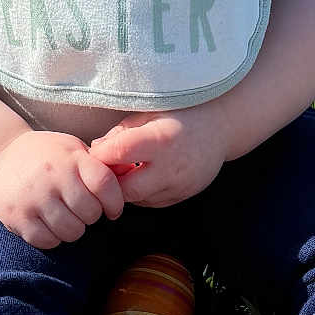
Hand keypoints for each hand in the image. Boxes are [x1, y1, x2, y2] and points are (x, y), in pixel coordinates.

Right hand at [0, 131, 124, 248]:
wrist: (1, 158)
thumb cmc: (48, 156)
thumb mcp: (73, 149)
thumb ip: (98, 165)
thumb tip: (130, 174)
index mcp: (71, 159)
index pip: (104, 184)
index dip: (115, 202)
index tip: (112, 209)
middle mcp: (52, 177)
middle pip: (90, 213)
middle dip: (91, 216)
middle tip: (81, 209)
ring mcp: (33, 198)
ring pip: (71, 231)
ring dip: (73, 229)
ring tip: (65, 216)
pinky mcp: (17, 217)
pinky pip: (47, 241)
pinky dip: (53, 238)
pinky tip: (49, 224)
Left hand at [89, 104, 229, 207]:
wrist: (221, 127)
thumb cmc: (181, 114)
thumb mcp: (150, 113)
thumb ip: (121, 133)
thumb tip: (94, 151)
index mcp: (161, 139)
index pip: (117, 154)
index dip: (99, 155)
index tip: (93, 152)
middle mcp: (171, 167)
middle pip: (125, 189)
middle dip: (110, 181)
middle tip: (107, 167)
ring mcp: (179, 185)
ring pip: (137, 199)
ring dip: (125, 188)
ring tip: (127, 167)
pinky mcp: (182, 196)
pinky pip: (151, 202)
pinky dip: (141, 192)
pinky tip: (144, 174)